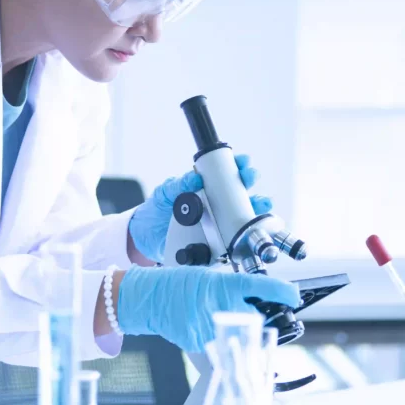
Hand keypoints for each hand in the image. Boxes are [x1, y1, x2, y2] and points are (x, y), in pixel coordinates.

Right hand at [115, 266, 299, 352]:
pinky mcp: (203, 343)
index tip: (295, 295)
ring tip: (224, 316)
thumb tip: (261, 298)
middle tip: (261, 311)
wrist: (150, 298)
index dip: (285, 292)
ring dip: (241, 328)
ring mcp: (213, 328)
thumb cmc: (179, 283)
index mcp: (226, 286)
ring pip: (242, 334)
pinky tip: (209, 325)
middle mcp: (222, 307)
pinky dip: (222, 336)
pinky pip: (222, 343)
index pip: (265, 289)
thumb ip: (236, 288)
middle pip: (259, 318)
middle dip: (264, 316)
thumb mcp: (212, 276)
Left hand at [128, 154, 271, 262]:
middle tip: (250, 177)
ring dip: (256, 208)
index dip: (238, 166)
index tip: (243, 161)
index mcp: (206, 189)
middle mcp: (217, 205)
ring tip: (259, 204)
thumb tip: (194, 178)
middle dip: (250, 182)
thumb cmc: (157, 211)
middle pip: (241, 191)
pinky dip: (245, 235)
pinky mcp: (218, 243)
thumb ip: (177, 185)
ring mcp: (220, 224)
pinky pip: (235, 239)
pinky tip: (249, 230)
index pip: (227, 174)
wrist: (145, 238)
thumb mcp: (164, 194)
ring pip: (245, 215)